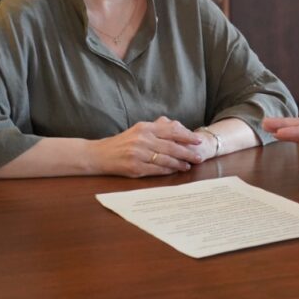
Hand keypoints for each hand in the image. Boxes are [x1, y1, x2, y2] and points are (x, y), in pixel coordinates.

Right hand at [91, 116, 209, 176]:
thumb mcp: (139, 129)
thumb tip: (178, 127)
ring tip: (188, 165)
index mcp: (145, 127)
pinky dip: (168, 170)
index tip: (198, 141)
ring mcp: (138, 154)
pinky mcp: (135, 168)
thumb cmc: (122, 142)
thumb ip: (157, 128)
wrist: (99, 155)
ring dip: (179, 163)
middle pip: (171, 147)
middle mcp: (143, 139)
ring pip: (165, 159)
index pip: (171, 131)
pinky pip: (156, 170)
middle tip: (199, 157)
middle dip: (187, 152)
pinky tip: (175, 171)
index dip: (187, 136)